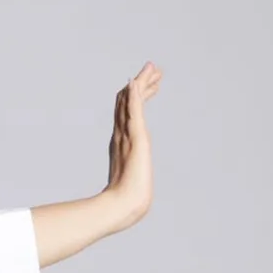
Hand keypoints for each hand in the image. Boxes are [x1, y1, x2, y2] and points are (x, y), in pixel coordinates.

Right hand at [104, 61, 162, 229]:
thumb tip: (132, 192)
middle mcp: (121, 136)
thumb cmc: (126, 200)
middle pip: (128, 104)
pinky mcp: (135, 138)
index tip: (146, 84)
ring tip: (151, 68)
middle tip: (152, 68)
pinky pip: (134, 112)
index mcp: (121, 144)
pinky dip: (134, 96)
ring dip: (141, 84)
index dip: (136, 98)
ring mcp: (126, 136)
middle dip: (141, 85)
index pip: (127, 115)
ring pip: (132, 103)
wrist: (124, 205)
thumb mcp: (131, 186)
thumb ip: (130, 183)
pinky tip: (136, 82)